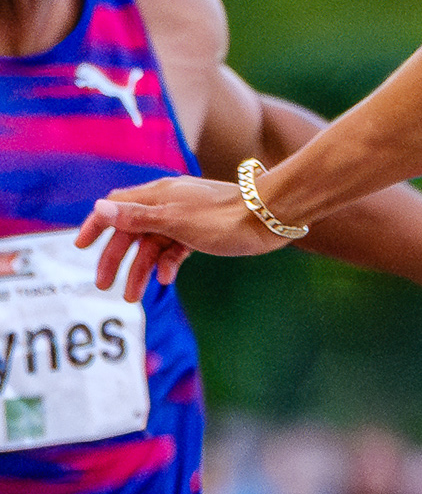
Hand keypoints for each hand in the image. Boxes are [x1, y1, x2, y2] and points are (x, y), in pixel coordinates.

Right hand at [77, 175, 280, 301]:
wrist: (269, 217)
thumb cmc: (224, 217)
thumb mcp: (176, 220)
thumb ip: (138, 218)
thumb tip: (99, 209)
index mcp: (157, 195)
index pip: (116, 207)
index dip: (96, 225)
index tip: (80, 246)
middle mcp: (167, 204)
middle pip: (132, 231)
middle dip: (116, 258)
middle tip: (104, 285)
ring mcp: (185, 219)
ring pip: (154, 245)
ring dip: (141, 269)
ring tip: (132, 298)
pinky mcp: (201, 233)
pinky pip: (175, 249)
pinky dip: (168, 264)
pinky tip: (166, 280)